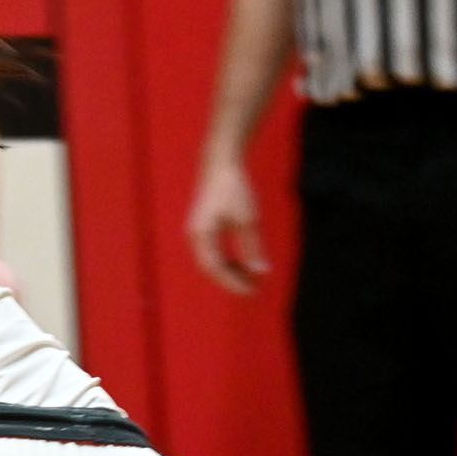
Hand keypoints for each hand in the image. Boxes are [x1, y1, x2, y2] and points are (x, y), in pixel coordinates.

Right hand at [184, 161, 268, 294]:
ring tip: (251, 277)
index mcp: (202, 236)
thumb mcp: (248, 220)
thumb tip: (261, 272)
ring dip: (230, 271)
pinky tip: (243, 262)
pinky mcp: (204, 226)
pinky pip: (213, 251)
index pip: (216, 268)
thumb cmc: (234, 189)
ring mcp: (198, 232)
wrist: (221, 164)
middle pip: (211, 268)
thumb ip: (252, 247)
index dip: (234, 283)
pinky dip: (228, 260)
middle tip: (254, 289)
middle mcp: (196, 237)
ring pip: (212, 260)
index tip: (253, 291)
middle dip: (232, 280)